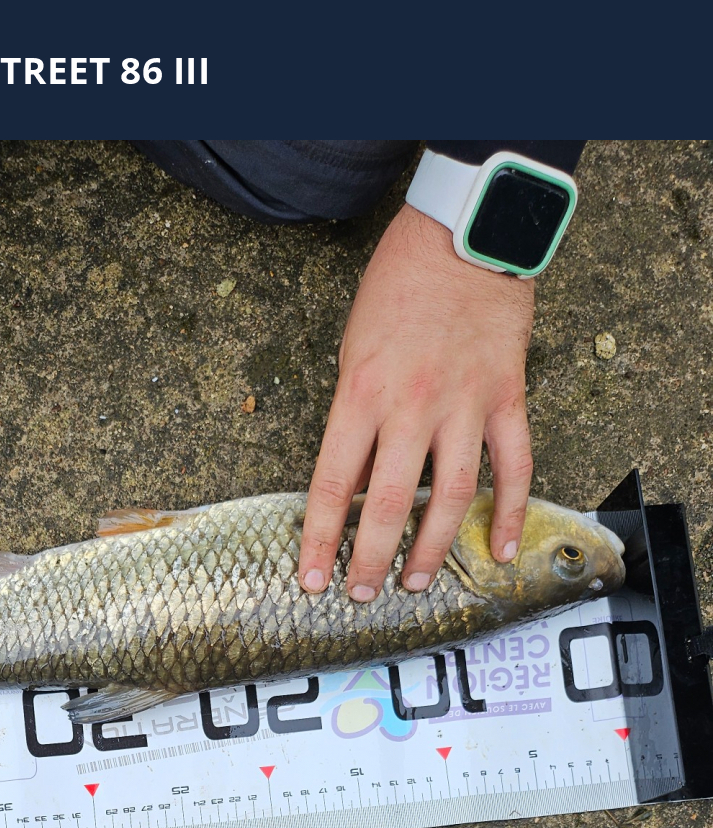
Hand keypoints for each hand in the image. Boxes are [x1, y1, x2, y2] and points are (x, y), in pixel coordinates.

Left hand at [298, 202, 534, 599]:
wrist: (466, 233)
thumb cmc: (398, 287)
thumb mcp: (353, 350)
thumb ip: (354, 418)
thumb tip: (351, 483)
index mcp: (362, 392)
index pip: (334, 484)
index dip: (321, 539)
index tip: (312, 579)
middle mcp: (413, 406)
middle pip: (391, 503)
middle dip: (373, 559)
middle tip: (362, 594)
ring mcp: (465, 404)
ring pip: (451, 496)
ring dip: (433, 548)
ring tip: (417, 583)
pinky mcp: (507, 397)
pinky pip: (514, 466)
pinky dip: (509, 513)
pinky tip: (498, 550)